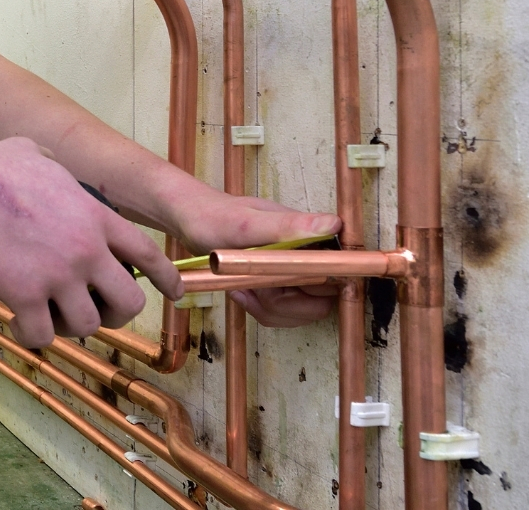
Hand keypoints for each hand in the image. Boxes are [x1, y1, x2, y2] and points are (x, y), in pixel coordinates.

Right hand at [0, 138, 183, 347]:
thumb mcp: (37, 154)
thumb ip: (55, 166)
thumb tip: (45, 161)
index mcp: (97, 218)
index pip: (149, 255)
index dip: (165, 280)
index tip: (173, 295)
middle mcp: (87, 250)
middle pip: (130, 303)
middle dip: (115, 314)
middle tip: (93, 313)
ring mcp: (59, 275)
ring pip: (88, 325)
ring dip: (68, 326)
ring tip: (46, 316)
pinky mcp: (26, 295)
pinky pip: (42, 335)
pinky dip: (30, 335)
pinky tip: (15, 323)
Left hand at [176, 195, 344, 326]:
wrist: (190, 218)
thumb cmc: (214, 217)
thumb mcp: (247, 223)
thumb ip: (289, 227)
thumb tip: (334, 224)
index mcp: (313, 237)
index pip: (339, 275)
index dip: (317, 290)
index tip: (285, 288)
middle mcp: (309, 253)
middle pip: (322, 300)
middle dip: (286, 303)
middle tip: (255, 286)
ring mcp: (295, 269)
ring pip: (301, 311)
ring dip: (269, 307)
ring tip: (243, 286)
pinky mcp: (280, 282)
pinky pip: (282, 311)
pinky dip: (260, 308)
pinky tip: (241, 291)